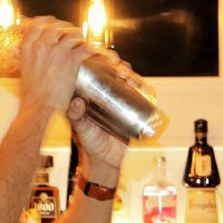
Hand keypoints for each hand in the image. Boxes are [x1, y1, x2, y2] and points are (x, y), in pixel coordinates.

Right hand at [16, 17, 92, 115]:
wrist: (40, 107)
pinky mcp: (72, 59)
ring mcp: (57, 51)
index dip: (47, 22)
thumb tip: (34, 54)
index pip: (37, 24)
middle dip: (65, 28)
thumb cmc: (32, 96)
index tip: (52, 23)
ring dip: (79, 37)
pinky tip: (93, 52)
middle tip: (70, 33)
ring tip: (82, 42)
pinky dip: (91, 49)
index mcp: (28, 48)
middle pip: (56, 26)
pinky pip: (86, 48)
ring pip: (73, 34)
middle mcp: (42, 45)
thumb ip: (29, 58)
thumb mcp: (23, 71)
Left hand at [66, 49, 140, 176]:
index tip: (103, 60)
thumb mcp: (80, 129)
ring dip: (134, 76)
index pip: (101, 72)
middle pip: (119, 74)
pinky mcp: (139, 112)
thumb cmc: (90, 144)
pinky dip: (147, 90)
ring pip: (133, 83)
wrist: (106, 162)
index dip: (103, 62)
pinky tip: (143, 87)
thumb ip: (75, 117)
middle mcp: (112, 96)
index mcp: (95, 95)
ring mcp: (126, 103)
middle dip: (121, 67)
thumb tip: (75, 102)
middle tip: (118, 69)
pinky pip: (146, 97)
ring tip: (129, 80)